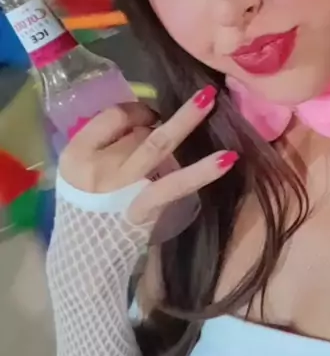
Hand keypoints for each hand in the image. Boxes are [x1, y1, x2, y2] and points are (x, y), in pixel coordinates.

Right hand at [58, 86, 237, 223]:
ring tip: (210, 100)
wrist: (87, 255)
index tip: (151, 116)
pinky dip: (202, 170)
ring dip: (185, 120)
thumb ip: (108, 143)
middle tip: (192, 105)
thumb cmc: (89, 206)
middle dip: (161, 121)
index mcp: (77, 152)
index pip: (113, 115)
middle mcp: (96, 167)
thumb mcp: (83, 170)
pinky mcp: (145, 206)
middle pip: (137, 129)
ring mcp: (121, 187)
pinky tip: (227, 159)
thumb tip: (150, 118)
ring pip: (157, 144)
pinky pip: (176, 184)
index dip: (138, 110)